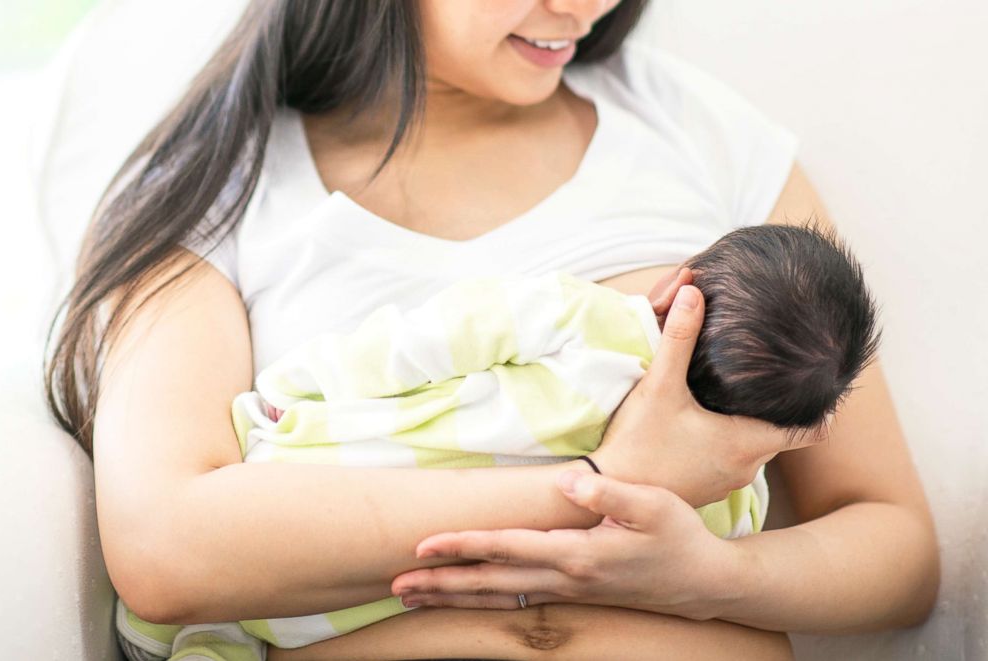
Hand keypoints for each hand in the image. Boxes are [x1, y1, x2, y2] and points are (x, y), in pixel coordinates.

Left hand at [391, 470, 744, 619]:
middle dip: (441, 584)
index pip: (507, 549)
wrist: (704, 582)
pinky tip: (465, 598)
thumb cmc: (678, 537)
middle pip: (490, 583)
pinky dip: (482, 600)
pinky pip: (516, 600)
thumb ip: (606, 494)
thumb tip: (563, 483)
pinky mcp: (573, 593)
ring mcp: (568, 591)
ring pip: (498, 597)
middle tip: (395, 585)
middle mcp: (566, 578)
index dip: (463, 545)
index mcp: (578, 554)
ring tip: (413, 597)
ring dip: (453, 597)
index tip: (423, 546)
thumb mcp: (652, 504)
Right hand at [589, 268, 821, 506]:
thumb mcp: (660, 385)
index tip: (822, 385)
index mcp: (747, 442)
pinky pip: (730, 461)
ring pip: (753, 447)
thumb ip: (679, 337)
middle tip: (771, 378)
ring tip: (736, 396)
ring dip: (748, 425)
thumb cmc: (638, 443)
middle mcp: (745, 467)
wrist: (609, 490)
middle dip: (777, 408)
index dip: (824, 408)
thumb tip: (693, 289)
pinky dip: (727, 442)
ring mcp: (726, 483)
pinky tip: (705, 423)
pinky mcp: (705, 489)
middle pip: (781, 434)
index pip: (813, 430)